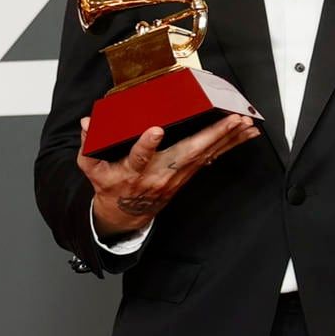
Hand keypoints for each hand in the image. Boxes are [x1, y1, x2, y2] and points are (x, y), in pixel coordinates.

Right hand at [78, 111, 259, 235]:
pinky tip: (245, 134)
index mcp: (133, 171)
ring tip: (247, 124)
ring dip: (228, 139)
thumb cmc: (110, 186)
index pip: (138, 157)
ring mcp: (176, 176)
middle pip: (186, 155)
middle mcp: (158, 174)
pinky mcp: (187, 175)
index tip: (155, 131)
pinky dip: (229, 145)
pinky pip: (211, 158)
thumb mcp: (92, 168)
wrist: (125, 214)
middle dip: (211, 136)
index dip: (146, 145)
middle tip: (232, 121)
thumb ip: (88, 146)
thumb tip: (87, 123)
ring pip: (205, 155)